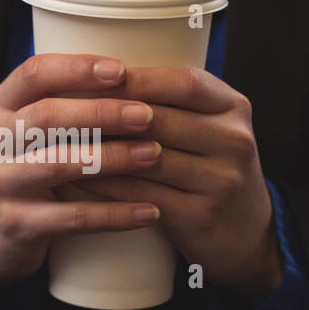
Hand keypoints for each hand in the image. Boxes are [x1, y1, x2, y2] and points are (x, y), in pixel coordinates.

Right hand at [0, 54, 166, 309]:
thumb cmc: (25, 172)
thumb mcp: (27, 131)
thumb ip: (62, 103)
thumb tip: (138, 77)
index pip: (34, 74)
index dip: (77, 69)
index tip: (122, 70)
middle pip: (47, 117)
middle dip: (102, 113)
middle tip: (147, 115)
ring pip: (59, 165)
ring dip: (113, 158)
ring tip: (154, 154)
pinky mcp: (15, 225)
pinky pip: (72, 218)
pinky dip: (115, 214)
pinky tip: (149, 211)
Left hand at [70, 66, 283, 300]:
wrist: (247, 235)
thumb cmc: (211, 170)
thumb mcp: (209, 129)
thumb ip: (172, 103)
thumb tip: (98, 74)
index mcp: (234, 107)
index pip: (184, 82)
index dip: (138, 78)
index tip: (94, 76)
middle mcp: (235, 140)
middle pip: (161, 119)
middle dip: (108, 114)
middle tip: (63, 109)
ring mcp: (221, 180)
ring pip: (147, 158)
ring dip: (100, 150)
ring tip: (61, 143)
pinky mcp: (201, 216)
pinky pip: (143, 194)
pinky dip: (107, 185)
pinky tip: (78, 179)